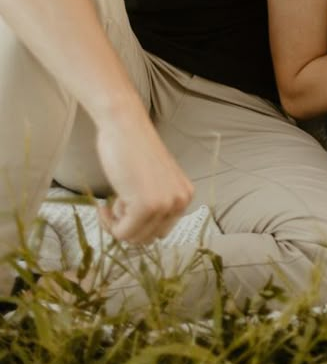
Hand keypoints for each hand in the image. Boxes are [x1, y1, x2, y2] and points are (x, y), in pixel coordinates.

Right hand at [95, 102, 193, 243]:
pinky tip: (105, 205)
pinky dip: (108, 224)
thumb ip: (156, 205)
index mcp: (185, 195)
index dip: (139, 223)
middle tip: (116, 206)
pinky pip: (123, 233)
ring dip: (118, 225)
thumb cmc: (132, 149)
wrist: (123, 125)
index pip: (160, 230)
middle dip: (129, 226)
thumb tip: (142, 235)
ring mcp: (165, 204)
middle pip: (149, 238)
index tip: (124, 208)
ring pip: (135, 237)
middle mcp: (181, 201)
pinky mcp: (146, 206)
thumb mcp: (155, 182)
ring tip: (113, 202)